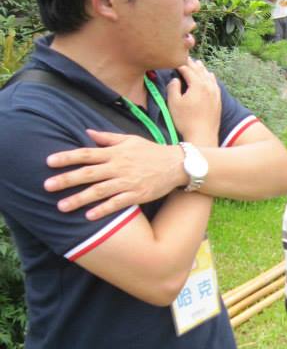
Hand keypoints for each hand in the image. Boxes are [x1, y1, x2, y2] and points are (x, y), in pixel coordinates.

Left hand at [45, 131, 183, 220]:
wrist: (177, 164)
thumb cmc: (151, 151)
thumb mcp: (130, 139)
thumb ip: (107, 138)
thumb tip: (87, 132)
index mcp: (115, 153)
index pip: (86, 154)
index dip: (67, 157)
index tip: (49, 162)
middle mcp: (119, 167)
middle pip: (88, 173)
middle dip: (67, 179)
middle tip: (47, 186)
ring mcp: (127, 182)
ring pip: (99, 191)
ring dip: (80, 198)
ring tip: (62, 206)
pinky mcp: (137, 195)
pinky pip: (117, 203)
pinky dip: (103, 209)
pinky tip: (89, 216)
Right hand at [167, 58, 221, 144]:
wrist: (203, 135)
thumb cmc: (186, 120)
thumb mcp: (174, 103)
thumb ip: (173, 87)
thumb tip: (176, 79)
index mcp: (198, 85)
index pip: (188, 70)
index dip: (180, 64)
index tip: (175, 60)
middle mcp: (209, 86)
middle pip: (200, 71)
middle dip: (192, 64)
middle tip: (186, 58)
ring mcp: (215, 93)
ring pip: (209, 76)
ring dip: (202, 69)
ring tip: (197, 64)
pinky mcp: (218, 100)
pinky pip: (215, 84)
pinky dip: (210, 78)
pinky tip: (210, 77)